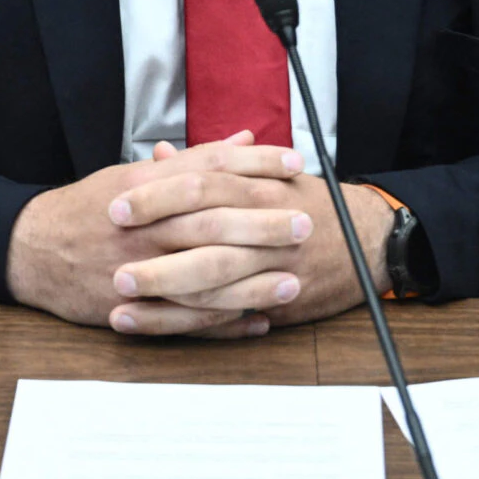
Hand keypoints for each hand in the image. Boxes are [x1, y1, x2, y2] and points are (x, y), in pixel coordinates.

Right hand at [7, 132, 311, 336]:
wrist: (33, 248)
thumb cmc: (91, 207)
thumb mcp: (136, 172)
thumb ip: (193, 159)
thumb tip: (243, 140)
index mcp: (147, 185)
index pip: (209, 168)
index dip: (255, 164)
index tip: (295, 164)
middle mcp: (145, 225)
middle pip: (211, 221)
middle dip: (261, 223)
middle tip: (304, 223)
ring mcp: (139, 268)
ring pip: (202, 276)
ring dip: (250, 283)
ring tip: (291, 282)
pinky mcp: (134, 307)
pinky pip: (184, 320)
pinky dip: (222, 325)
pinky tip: (256, 322)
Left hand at [108, 144, 393, 334]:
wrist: (368, 241)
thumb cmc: (308, 204)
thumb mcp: (264, 175)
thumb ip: (212, 163)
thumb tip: (161, 155)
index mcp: (259, 186)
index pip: (201, 185)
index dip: (157, 196)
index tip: (117, 205)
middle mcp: (267, 224)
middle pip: (203, 234)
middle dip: (154, 247)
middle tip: (111, 253)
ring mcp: (272, 266)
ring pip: (213, 280)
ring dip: (162, 290)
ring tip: (117, 295)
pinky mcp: (275, 301)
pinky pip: (223, 316)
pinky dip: (183, 322)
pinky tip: (146, 324)